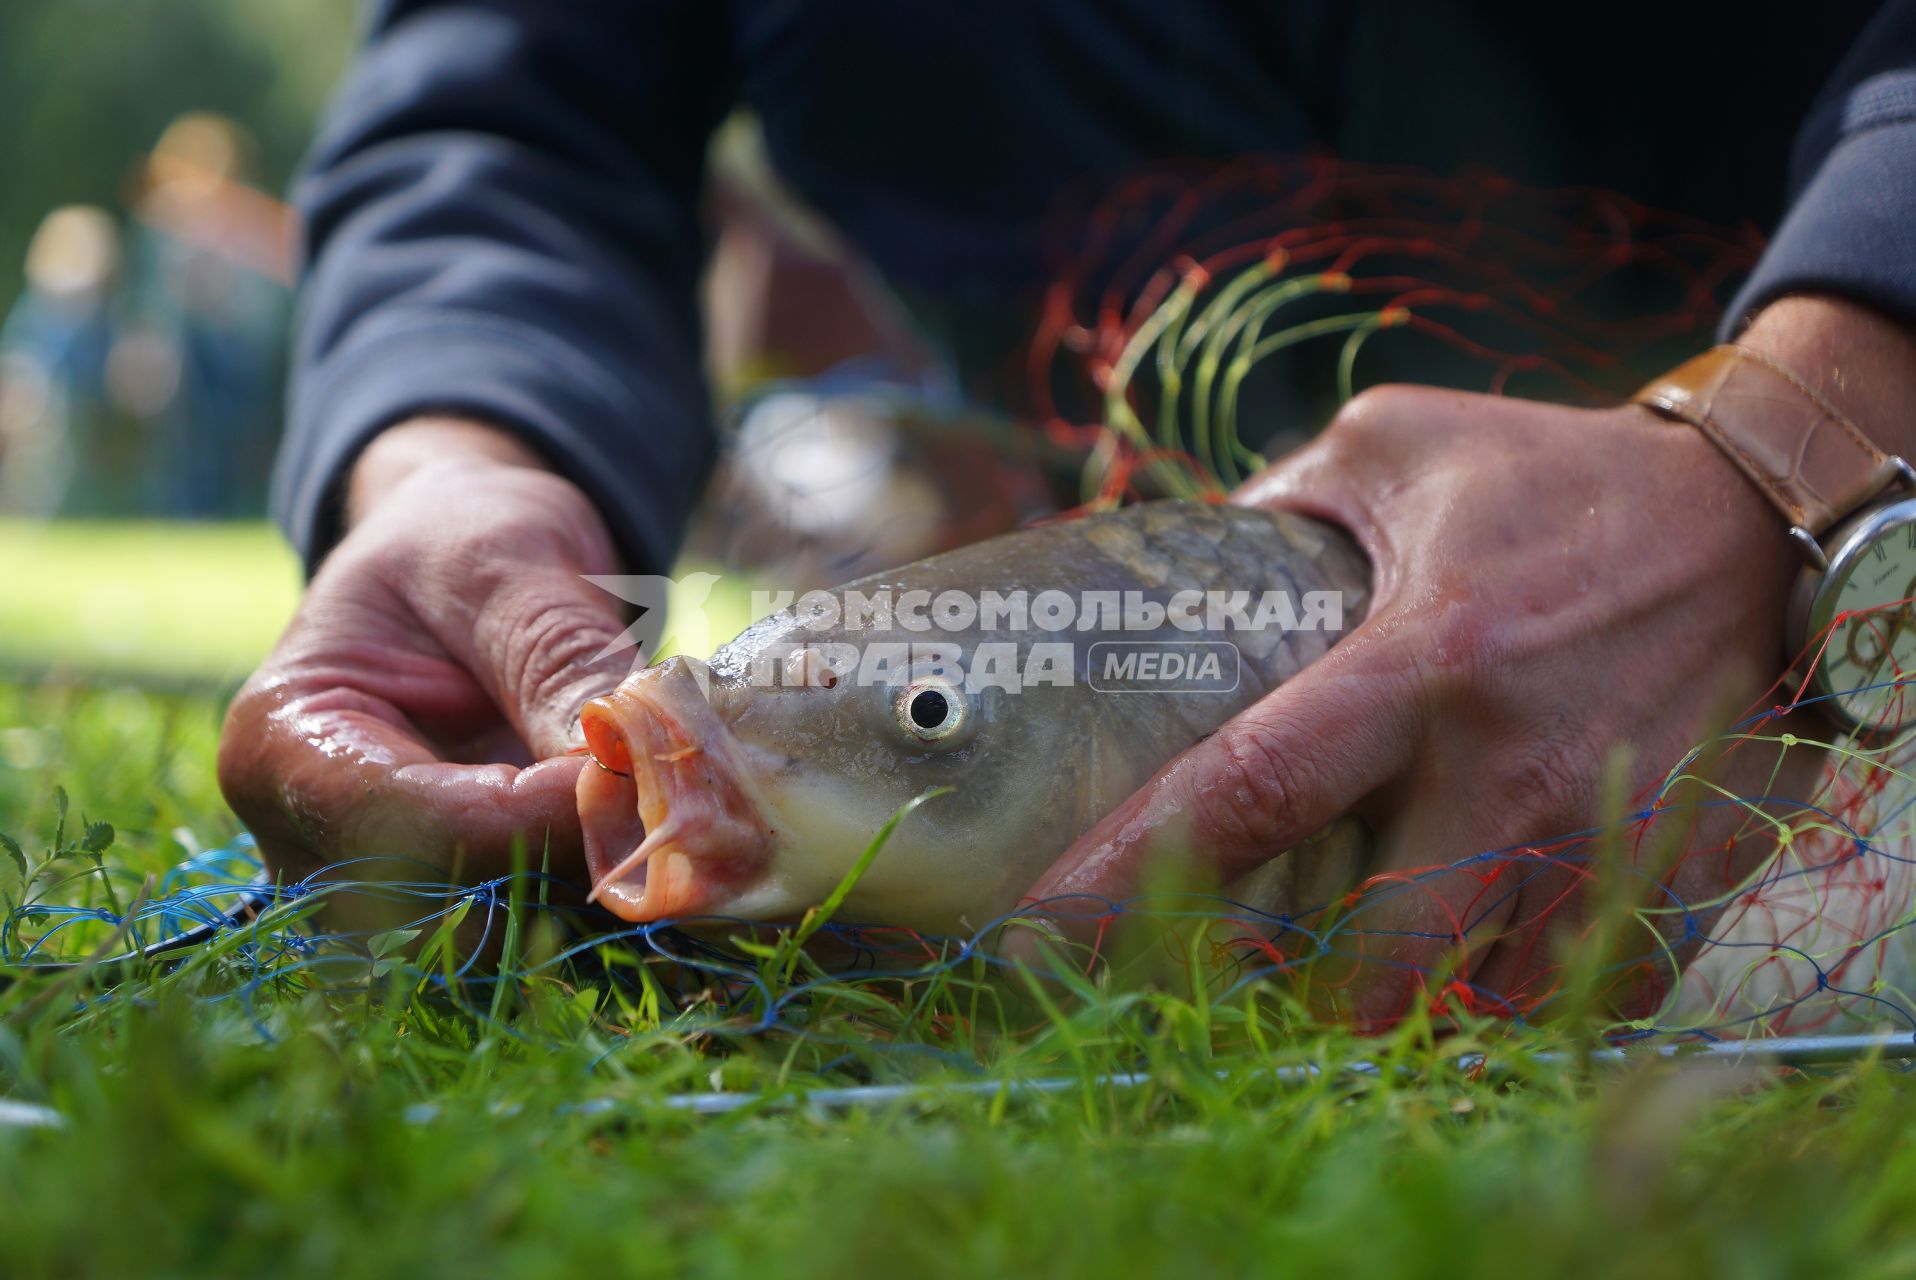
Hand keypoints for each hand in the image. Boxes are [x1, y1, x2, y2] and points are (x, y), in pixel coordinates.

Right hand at [219, 419, 635, 928]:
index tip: (631, 775)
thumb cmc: (465, 540)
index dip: (535, 822)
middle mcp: (313, 843)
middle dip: (567, 878)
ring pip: (497, 950)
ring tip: (677, 828)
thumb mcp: (510, 566)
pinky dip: (605, 902)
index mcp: (286, 744)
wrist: (464, 556)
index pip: (410, 829)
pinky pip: (533, 937)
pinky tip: (666, 849)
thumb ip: (558, 661)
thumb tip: (623, 764)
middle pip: (445, 919)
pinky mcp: (460, 902)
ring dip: (596, 902)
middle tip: (670, 817)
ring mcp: (384, 888)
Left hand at [1023, 296, 1915, 1024]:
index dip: (1130, 873)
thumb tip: (1168, 557)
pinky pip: (1591, 992)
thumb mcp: (1396, 443)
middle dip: (1298, 996)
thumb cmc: (1556, 475)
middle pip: (1373, 958)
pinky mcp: (1679, 869)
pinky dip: (1527, 994)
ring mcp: (1600, 833)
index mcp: (1421, 659)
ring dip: (1416, 1002)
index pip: (1250, 791)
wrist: (1758, 518)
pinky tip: (1489, 948)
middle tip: (1245, 973)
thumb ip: (1274, 503)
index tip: (1038, 936)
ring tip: (1370, 962)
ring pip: (1484, 998)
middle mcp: (1507, 767)